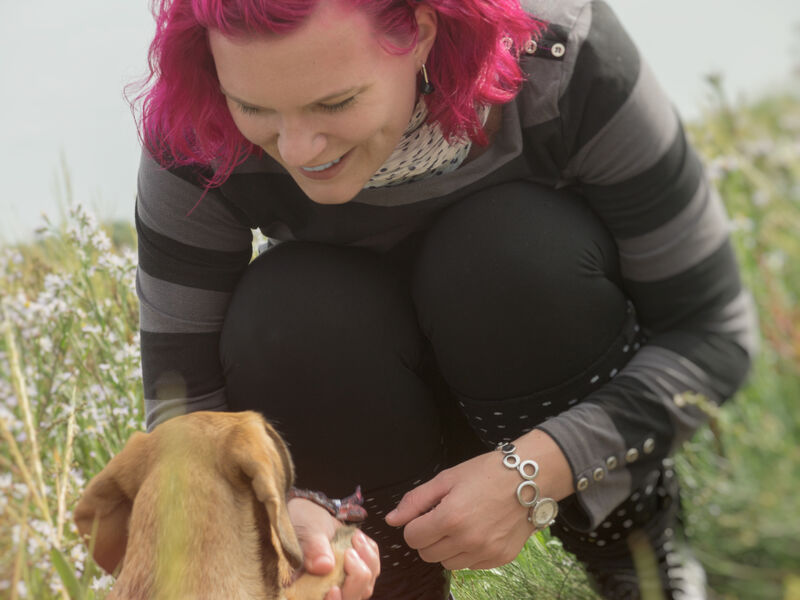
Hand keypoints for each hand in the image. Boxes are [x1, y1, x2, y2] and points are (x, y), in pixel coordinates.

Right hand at [288, 498, 379, 599]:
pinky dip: (370, 554)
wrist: (310, 515)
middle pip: (349, 599)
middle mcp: (325, 590)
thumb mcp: (306, 531)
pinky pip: (373, 571)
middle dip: (356, 578)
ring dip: (366, 563)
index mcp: (305, 588)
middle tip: (349, 551)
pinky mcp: (356, 573)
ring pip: (365, 588)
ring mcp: (343, 584)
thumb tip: (324, 566)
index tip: (334, 589)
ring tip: (355, 538)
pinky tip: (358, 538)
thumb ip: (313, 548)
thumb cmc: (301, 523)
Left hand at [384, 430, 572, 569]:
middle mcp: (468, 540)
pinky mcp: (500, 559)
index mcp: (451, 518)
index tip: (427, 513)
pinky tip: (479, 530)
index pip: (412, 538)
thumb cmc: (487, 472)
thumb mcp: (447, 478)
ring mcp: (485, 552)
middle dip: (429, 536)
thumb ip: (416, 500)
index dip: (415, 524)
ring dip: (447, 547)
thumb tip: (392, 519)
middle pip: (427, 554)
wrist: (531, 478)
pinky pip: (470, 565)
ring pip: (447, 563)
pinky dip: (468, 552)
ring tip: (463, 523)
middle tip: (444, 516)